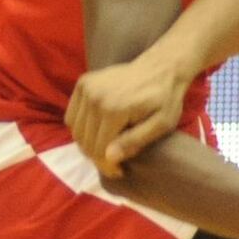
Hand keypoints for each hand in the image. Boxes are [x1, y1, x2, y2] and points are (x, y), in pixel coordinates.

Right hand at [65, 52, 190, 176]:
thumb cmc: (166, 98)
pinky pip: (72, 116)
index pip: (99, 149)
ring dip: (88, 144)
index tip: (120, 172)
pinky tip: (98, 131)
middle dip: (98, 158)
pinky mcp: (83, 83)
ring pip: (76, 130)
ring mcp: (86, 88)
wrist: (161, 67)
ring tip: (107, 148)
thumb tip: (109, 157)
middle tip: (114, 163)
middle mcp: (95, 97)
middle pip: (85, 141)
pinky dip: (81, 128)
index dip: (107, 166)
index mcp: (114, 109)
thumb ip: (136, 140)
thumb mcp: (162, 124)